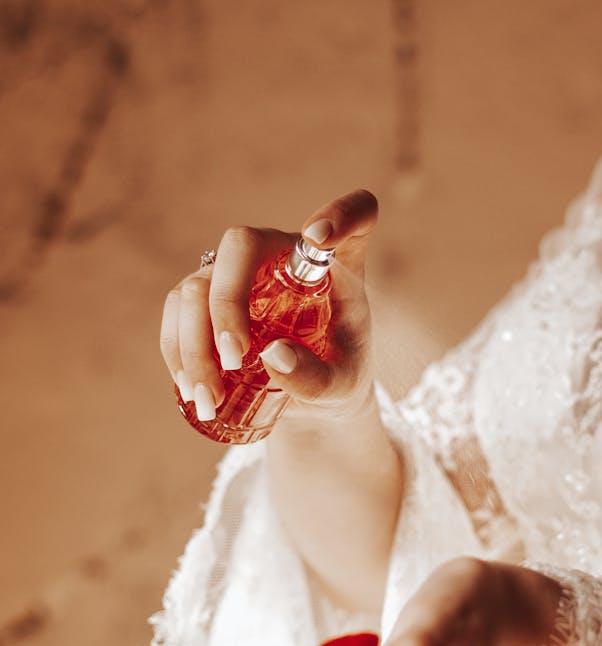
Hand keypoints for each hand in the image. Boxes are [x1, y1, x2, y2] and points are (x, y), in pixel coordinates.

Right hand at [159, 188, 377, 425]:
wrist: (313, 404)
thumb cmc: (336, 381)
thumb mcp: (341, 389)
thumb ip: (318, 378)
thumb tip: (273, 354)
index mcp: (333, 266)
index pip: (354, 215)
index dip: (340, 213)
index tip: (321, 236)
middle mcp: (281, 257)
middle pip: (239, 246)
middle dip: (227, 303)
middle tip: (235, 360)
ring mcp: (238, 275)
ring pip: (197, 286)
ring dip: (194, 344)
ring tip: (210, 398)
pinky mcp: (205, 300)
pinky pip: (176, 313)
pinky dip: (178, 353)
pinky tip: (193, 389)